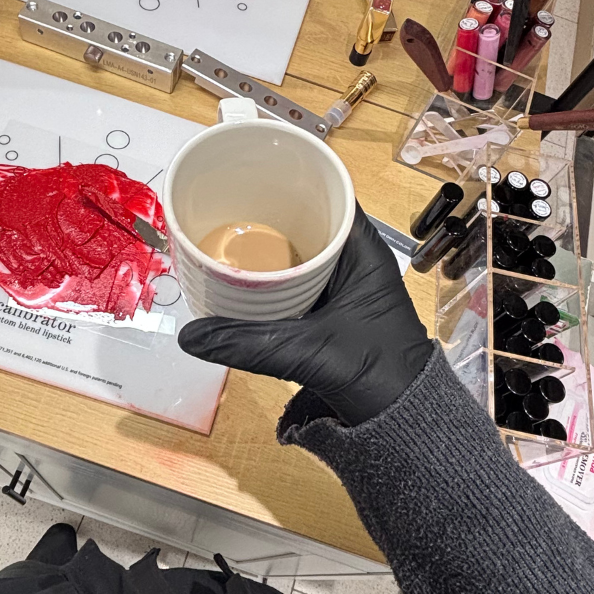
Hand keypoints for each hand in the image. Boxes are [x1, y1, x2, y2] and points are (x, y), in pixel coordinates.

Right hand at [178, 204, 431, 424]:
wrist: (403, 422)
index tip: (255, 170)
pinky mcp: (330, 309)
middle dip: (269, 212)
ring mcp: (342, 285)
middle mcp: (354, 260)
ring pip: (299, 251)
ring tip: (225, 233)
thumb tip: (190, 335)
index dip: (294, 179)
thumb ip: (248, 344)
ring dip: (268, 247)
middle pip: (308, 220)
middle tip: (226, 203)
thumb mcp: (308, 352)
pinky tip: (240, 280)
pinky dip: (270, 278)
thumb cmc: (376, 374)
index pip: (331, 195)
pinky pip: (295, 281)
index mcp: (363, 252)